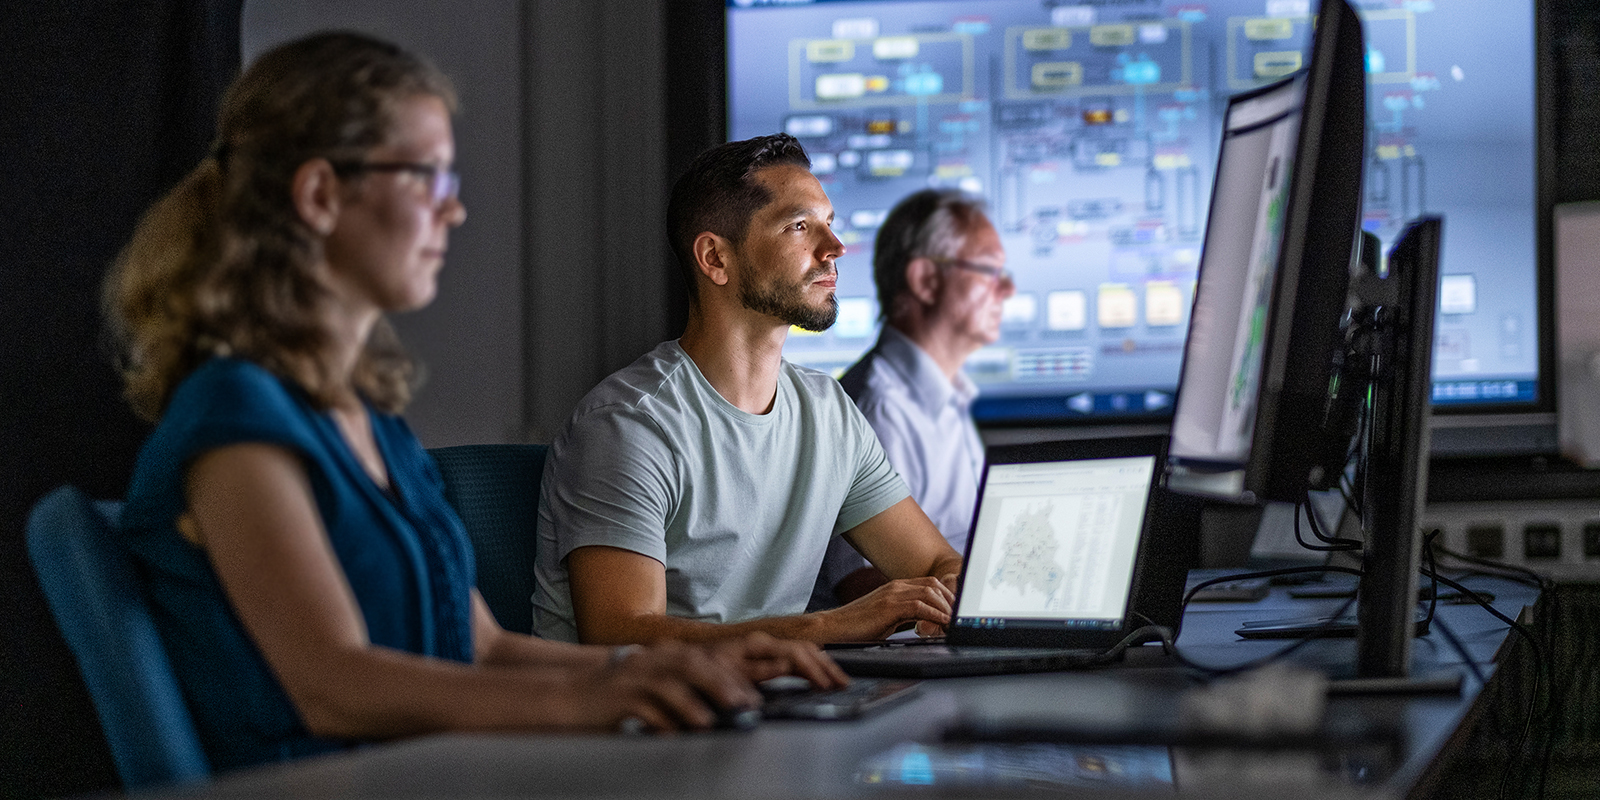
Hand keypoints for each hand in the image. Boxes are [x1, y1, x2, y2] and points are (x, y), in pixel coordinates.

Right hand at [567, 640, 759, 732]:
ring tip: (711, 720)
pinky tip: (674, 733)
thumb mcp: (650, 684)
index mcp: (660, 656)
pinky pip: (643, 707)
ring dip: (692, 702)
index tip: (750, 695)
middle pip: (691, 665)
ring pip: (668, 683)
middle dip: (720, 683)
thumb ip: (681, 691)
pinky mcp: (617, 698)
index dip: (730, 676)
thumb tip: (719, 707)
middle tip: (742, 704)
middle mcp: (648, 661)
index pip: (702, 659)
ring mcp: (632, 678)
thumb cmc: (615, 695)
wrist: (570, 695)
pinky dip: (660, 721)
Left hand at [711, 632, 849, 689]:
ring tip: (838, 680)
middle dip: (826, 667)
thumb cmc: (701, 667)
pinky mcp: (763, 653)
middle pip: (805, 650)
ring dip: (822, 664)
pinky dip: (812, 663)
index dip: (815, 671)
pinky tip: (818, 673)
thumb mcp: (726, 672)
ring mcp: (764, 646)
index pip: (797, 655)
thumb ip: (757, 671)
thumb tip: (786, 667)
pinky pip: (795, 654)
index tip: (827, 686)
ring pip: (803, 650)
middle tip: (844, 684)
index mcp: (758, 644)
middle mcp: (764, 641)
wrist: (684, 660)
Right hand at [814, 576, 954, 641]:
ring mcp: (892, 594)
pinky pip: (920, 606)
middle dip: (951, 601)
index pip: (930, 584)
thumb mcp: (888, 619)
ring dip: (945, 608)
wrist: (833, 629)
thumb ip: (907, 617)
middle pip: (934, 585)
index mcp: (896, 587)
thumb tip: (927, 624)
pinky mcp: (888, 606)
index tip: (956, 612)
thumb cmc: (858, 627)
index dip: (947, 596)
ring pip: (930, 593)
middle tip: (959, 618)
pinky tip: (941, 625)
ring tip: (953, 623)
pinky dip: (935, 615)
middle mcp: (896, 586)